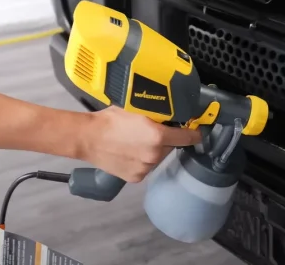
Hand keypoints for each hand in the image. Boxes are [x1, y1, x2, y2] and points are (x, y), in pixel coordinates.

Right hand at [78, 107, 201, 182]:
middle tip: (150, 130)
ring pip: (157, 157)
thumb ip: (156, 112)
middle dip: (165, 139)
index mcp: (158, 136)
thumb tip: (172, 111)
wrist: (87, 138)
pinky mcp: (136, 177)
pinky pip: (146, 166)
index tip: (196, 131)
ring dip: (153, 150)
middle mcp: (155, 155)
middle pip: (170, 146)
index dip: (194, 133)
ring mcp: (145, 168)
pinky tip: (129, 151)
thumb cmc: (109, 119)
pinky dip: (141, 160)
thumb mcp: (136, 107)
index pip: (188, 137)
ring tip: (135, 141)